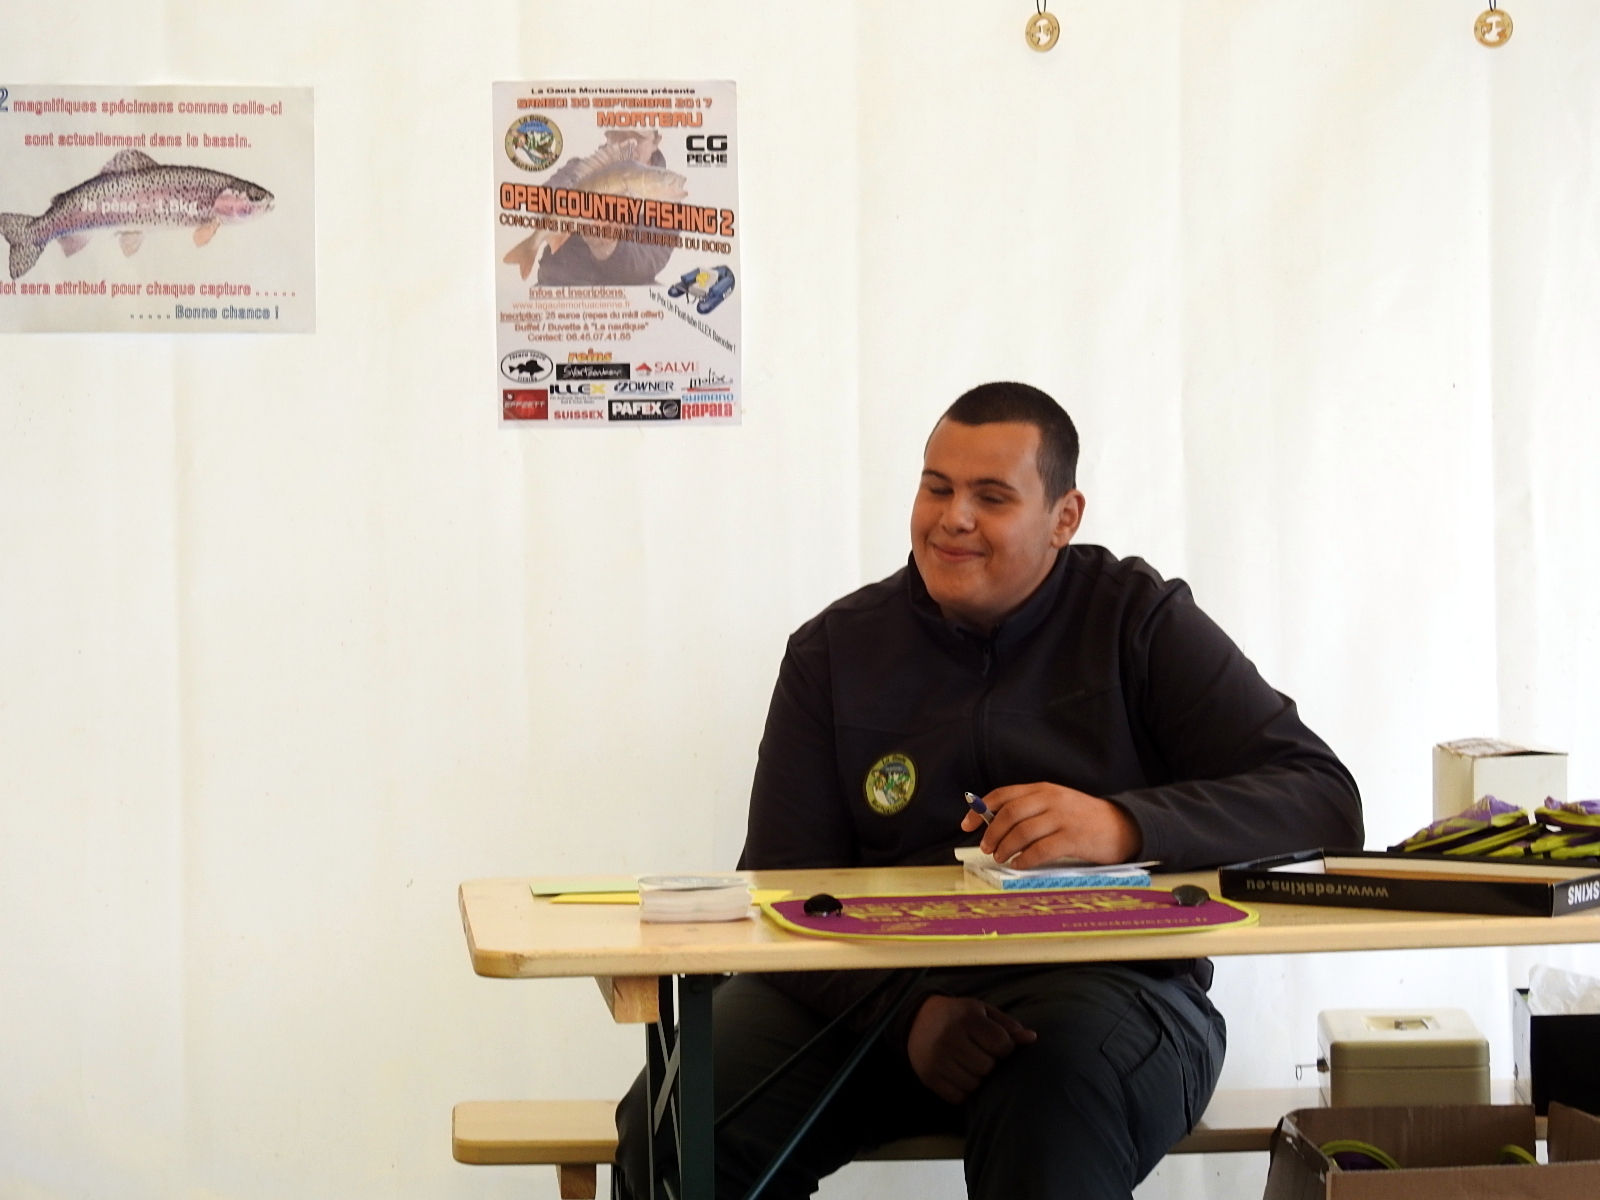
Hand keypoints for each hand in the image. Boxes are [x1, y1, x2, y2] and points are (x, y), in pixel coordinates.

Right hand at [906, 995, 1036, 1103]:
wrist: (917, 1020)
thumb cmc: (959, 1016)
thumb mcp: (982, 1012)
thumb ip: (1008, 1026)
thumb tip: (1032, 1038)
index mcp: (966, 1017)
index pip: (1001, 1044)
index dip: (1005, 1048)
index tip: (999, 1045)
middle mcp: (949, 1037)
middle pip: (987, 1067)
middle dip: (991, 1064)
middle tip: (983, 1055)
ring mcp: (936, 1058)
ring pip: (974, 1084)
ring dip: (978, 1079)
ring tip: (972, 1066)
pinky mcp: (928, 1076)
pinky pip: (958, 1097)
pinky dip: (965, 1091)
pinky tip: (961, 1076)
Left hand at [960, 782, 1141, 866]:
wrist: (1124, 825)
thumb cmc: (1084, 819)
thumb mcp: (1056, 804)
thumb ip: (1030, 810)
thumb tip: (996, 827)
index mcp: (1043, 789)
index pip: (1003, 795)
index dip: (980, 810)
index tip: (966, 825)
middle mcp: (1051, 799)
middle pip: (1009, 813)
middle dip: (992, 832)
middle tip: (986, 848)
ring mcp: (1063, 817)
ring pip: (1022, 831)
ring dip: (1005, 847)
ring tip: (1001, 858)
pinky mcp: (1073, 837)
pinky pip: (1040, 849)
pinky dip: (1025, 859)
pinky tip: (1019, 864)